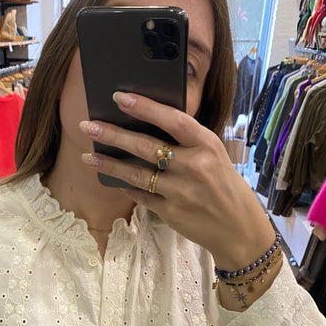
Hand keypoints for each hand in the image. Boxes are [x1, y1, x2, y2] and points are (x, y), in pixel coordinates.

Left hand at [79, 91, 275, 273]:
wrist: (239, 228)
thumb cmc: (225, 187)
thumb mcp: (214, 157)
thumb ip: (188, 143)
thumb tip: (148, 126)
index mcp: (206, 145)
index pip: (172, 119)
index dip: (145, 107)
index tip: (119, 97)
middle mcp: (193, 166)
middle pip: (145, 146)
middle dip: (112, 134)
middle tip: (87, 126)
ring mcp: (180, 191)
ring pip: (136, 174)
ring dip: (109, 164)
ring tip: (88, 157)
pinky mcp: (171, 212)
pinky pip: (142, 196)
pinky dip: (127, 187)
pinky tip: (114, 180)